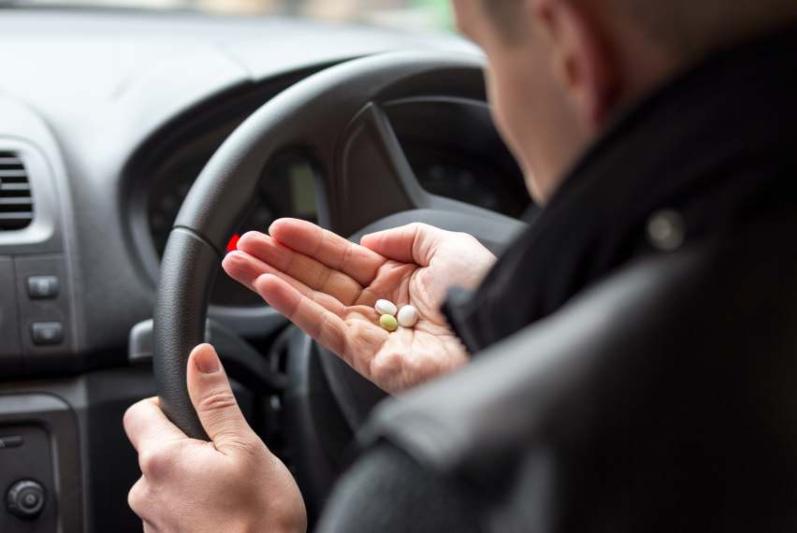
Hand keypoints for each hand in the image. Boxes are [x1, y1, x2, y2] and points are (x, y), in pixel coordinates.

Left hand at [124, 344, 305, 532]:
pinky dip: (195, 508)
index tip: (194, 414)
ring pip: (167, 483)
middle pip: (156, 449)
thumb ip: (216, 400)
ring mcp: (152, 523)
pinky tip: (225, 515)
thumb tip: (199, 358)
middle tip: (228, 460)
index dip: (166, 404)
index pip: (138, 412)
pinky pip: (173, 512)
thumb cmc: (261, 520)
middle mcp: (147, 493)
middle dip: (189, 447)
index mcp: (163, 460)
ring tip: (231, 492)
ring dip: (193, 480)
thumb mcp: (246, 447)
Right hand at [222, 219, 495, 392]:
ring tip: (237, 261)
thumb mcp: (448, 244)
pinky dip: (292, 306)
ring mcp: (370, 333)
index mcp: (397, 281)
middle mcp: (379, 306)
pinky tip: (267, 286)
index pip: (341, 258)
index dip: (309, 241)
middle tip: (242, 244)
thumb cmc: (485, 293)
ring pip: (311, 302)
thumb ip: (405, 237)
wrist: (501, 331)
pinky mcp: (367, 357)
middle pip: (317, 279)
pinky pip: (322, 327)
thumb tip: (368, 239)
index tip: (278, 227)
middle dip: (277, 260)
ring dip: (272, 281)